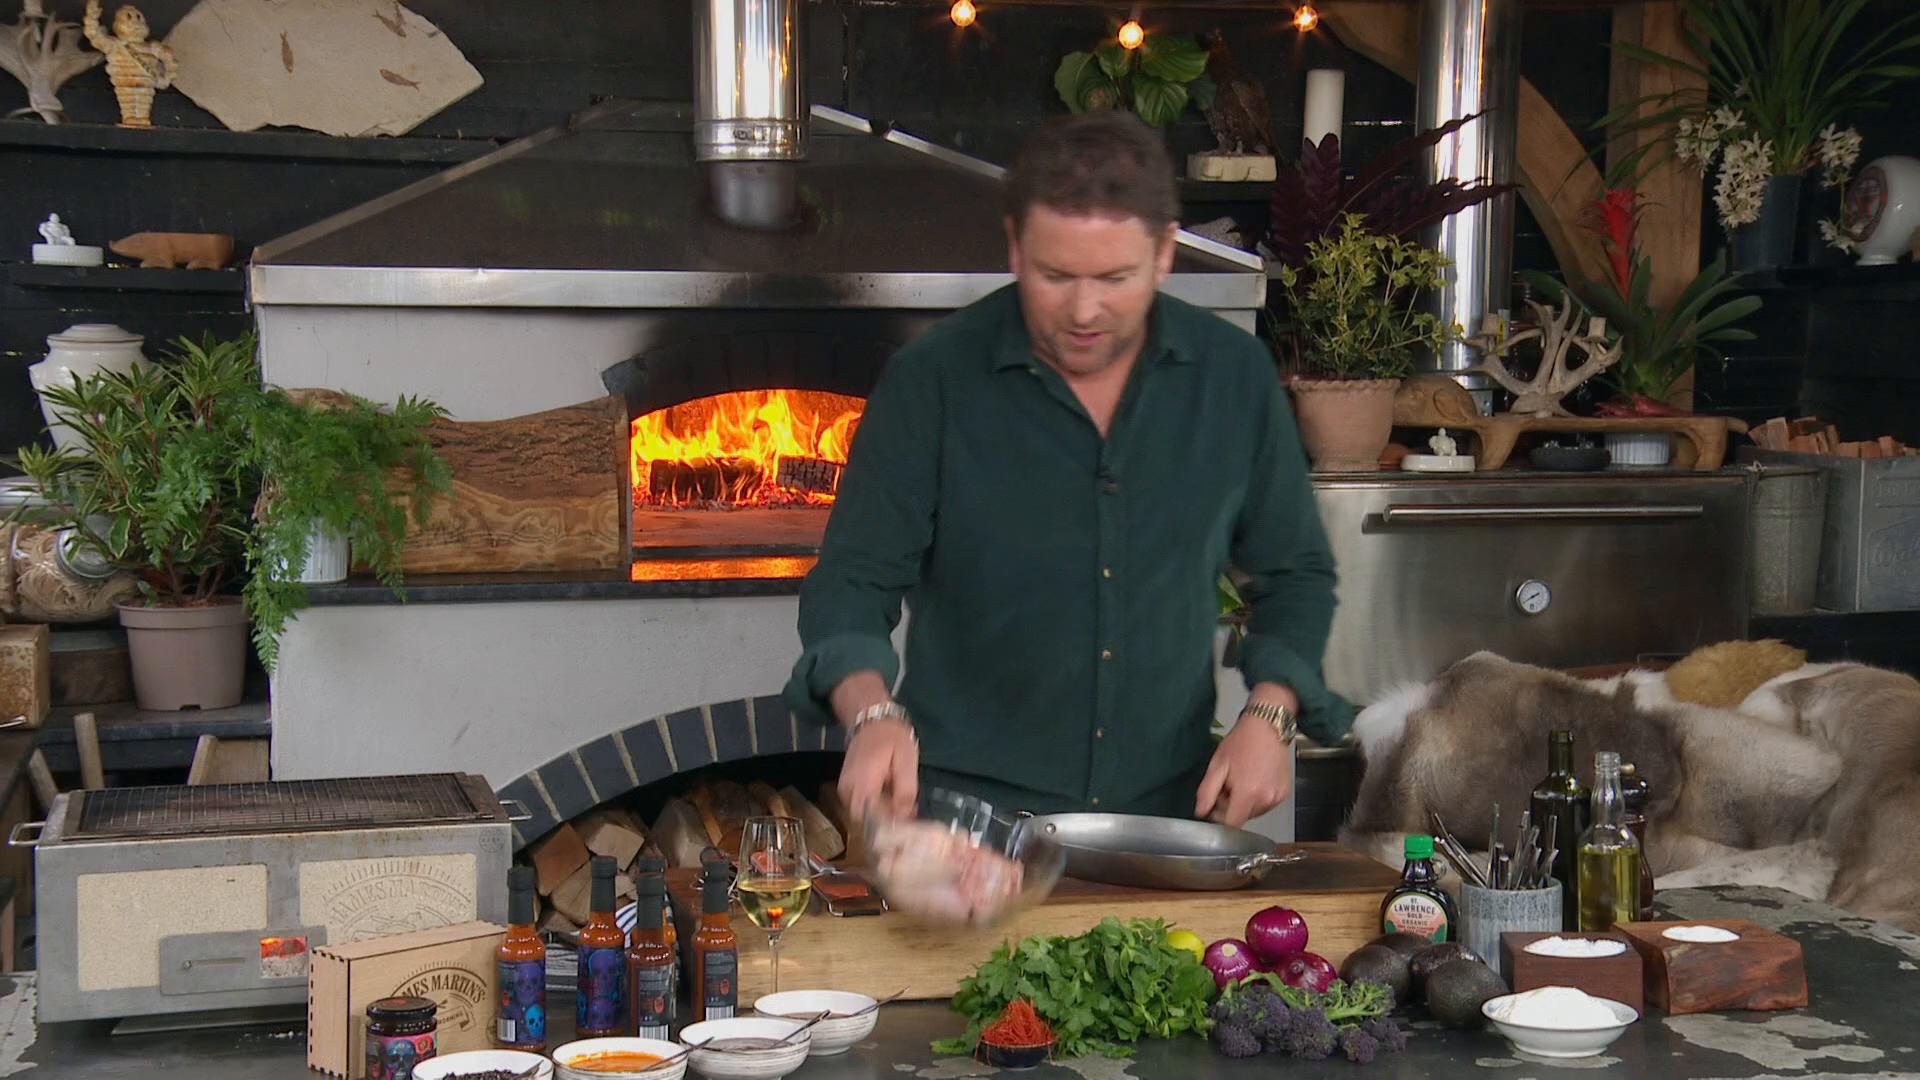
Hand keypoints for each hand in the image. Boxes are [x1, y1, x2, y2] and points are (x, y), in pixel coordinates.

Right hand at [830, 671, 917, 821]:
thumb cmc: (892, 738)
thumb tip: (906, 816)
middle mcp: (848, 790)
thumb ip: (906, 791)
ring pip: (862, 814)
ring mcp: (844, 789)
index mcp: (863, 784)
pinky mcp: (846, 787)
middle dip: (886, 820)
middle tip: (906, 811)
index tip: (907, 820)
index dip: (890, 824)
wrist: (872, 720)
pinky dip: (875, 805)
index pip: (872, 820)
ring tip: (900, 802)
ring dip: (881, 813)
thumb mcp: (907, 761)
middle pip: (866, 820)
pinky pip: (859, 805)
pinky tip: (890, 796)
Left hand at [1195, 696, 1295, 827]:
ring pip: (1255, 811)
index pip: (1232, 824)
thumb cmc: (1241, 742)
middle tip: (1228, 783)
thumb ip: (1207, 792)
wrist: (1266, 727)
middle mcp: (1266, 799)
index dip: (1220, 816)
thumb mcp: (1217, 764)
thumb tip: (1201, 812)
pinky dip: (1258, 796)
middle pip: (1243, 817)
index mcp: (1248, 794)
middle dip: (1232, 805)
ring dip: (1245, 801)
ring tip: (1243, 778)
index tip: (1216, 802)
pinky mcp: (1284, 792)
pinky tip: (1255, 778)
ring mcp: (1277, 797)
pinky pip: (1266, 803)